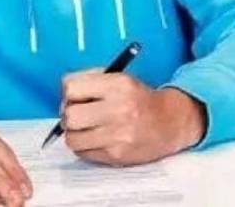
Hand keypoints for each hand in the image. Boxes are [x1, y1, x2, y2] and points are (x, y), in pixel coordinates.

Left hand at [61, 70, 205, 165]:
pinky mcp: (118, 155)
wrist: (170, 122)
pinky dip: (84, 146)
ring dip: (74, 133)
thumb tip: (63, 95)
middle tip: (76, 114)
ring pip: (73, 138)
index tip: (74, 96)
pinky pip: (84, 153)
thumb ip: (89, 81)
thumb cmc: (138, 98)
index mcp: (117, 85)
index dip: (68, 92)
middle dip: (68, 114)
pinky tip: (94, 138)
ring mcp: (118, 135)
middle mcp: (119, 110)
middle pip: (70, 115)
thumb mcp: (118, 78)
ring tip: (84, 128)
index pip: (71, 88)